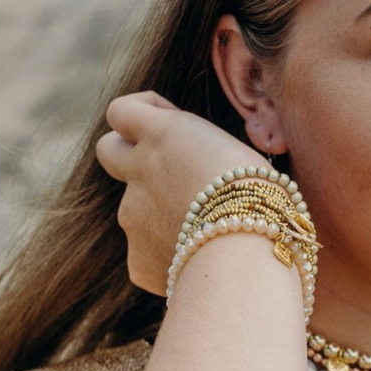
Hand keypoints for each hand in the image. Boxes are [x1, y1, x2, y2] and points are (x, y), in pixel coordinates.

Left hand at [96, 91, 267, 294]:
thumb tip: (200, 169)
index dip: (142, 113)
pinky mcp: (137, 259)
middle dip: (128, 155)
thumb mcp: (237, 154)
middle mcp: (139, 171)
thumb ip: (202, 156)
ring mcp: (132, 216)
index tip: (168, 124)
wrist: (244, 255)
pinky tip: (202, 259)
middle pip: (108, 150)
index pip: (123, 111)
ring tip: (209, 231)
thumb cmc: (262, 200)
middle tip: (168, 171)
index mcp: (164, 135)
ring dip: (164, 213)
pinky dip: (168, 254)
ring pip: (138, 209)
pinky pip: (147, 253)